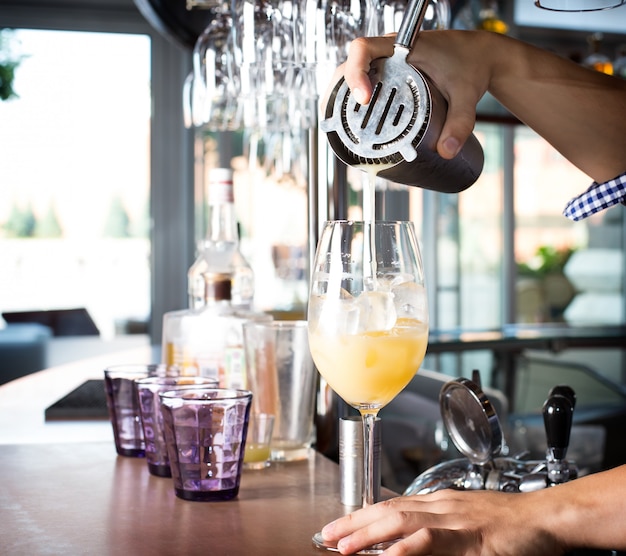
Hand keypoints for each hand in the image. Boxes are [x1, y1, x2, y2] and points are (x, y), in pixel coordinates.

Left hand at [320, 489, 562, 555]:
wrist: (545, 517)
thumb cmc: (510, 523)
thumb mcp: (466, 522)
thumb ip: (436, 531)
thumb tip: (406, 543)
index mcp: (439, 503)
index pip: (391, 505)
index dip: (362, 515)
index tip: (338, 526)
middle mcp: (441, 506)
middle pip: (388, 510)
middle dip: (354, 523)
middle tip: (327, 536)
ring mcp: (454, 519)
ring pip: (402, 521)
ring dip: (369, 533)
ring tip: (343, 546)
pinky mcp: (471, 536)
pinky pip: (433, 541)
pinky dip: (408, 547)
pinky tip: (389, 555)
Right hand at [333, 31, 494, 159]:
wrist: (479, 56)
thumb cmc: (471, 64)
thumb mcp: (466, 94)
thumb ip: (460, 122)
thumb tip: (446, 150)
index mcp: (403, 46)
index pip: (363, 48)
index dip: (355, 72)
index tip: (363, 97)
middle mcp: (390, 52)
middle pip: (350, 64)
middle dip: (340, 91)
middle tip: (340, 119)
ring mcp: (387, 63)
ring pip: (354, 75)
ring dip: (343, 96)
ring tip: (339, 122)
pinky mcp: (389, 74)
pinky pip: (364, 82)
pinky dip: (354, 99)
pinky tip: (352, 118)